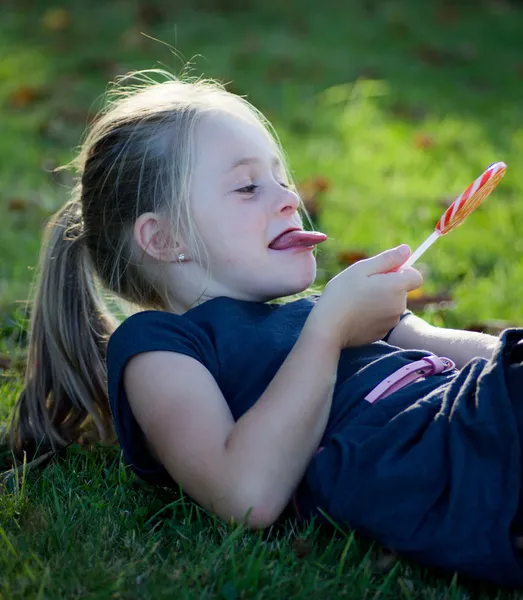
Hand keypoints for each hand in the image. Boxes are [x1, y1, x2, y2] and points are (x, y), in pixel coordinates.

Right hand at [306, 245, 422, 348]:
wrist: (329, 327)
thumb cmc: (342, 293)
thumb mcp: (361, 269)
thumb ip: (387, 259)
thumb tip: (407, 249)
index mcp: (396, 287)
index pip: (415, 276)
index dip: (402, 271)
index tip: (384, 272)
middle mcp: (399, 306)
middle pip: (401, 290)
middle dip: (387, 285)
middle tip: (363, 286)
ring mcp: (391, 321)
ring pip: (391, 304)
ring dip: (380, 300)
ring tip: (357, 300)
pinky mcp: (382, 333)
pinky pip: (383, 318)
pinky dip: (374, 314)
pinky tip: (356, 314)